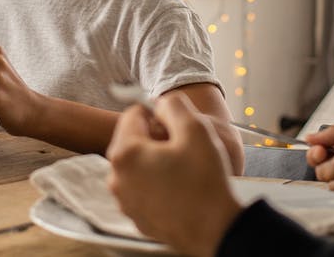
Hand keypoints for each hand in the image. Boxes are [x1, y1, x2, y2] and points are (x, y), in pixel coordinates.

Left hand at [106, 94, 241, 256]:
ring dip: (156, 161)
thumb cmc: (205, 182)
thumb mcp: (196, 129)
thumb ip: (174, 105)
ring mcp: (125, 200)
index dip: (158, 114)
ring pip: (138, 164)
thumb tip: (161, 103)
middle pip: (132, 140)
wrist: (216, 230)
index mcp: (125, 153)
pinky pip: (143, 187)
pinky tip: (180, 189)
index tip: (177, 128)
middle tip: (182, 149)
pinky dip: (158, 183)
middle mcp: (117, 178)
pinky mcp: (136, 216)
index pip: (133, 114)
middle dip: (155, 138)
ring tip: (183, 170)